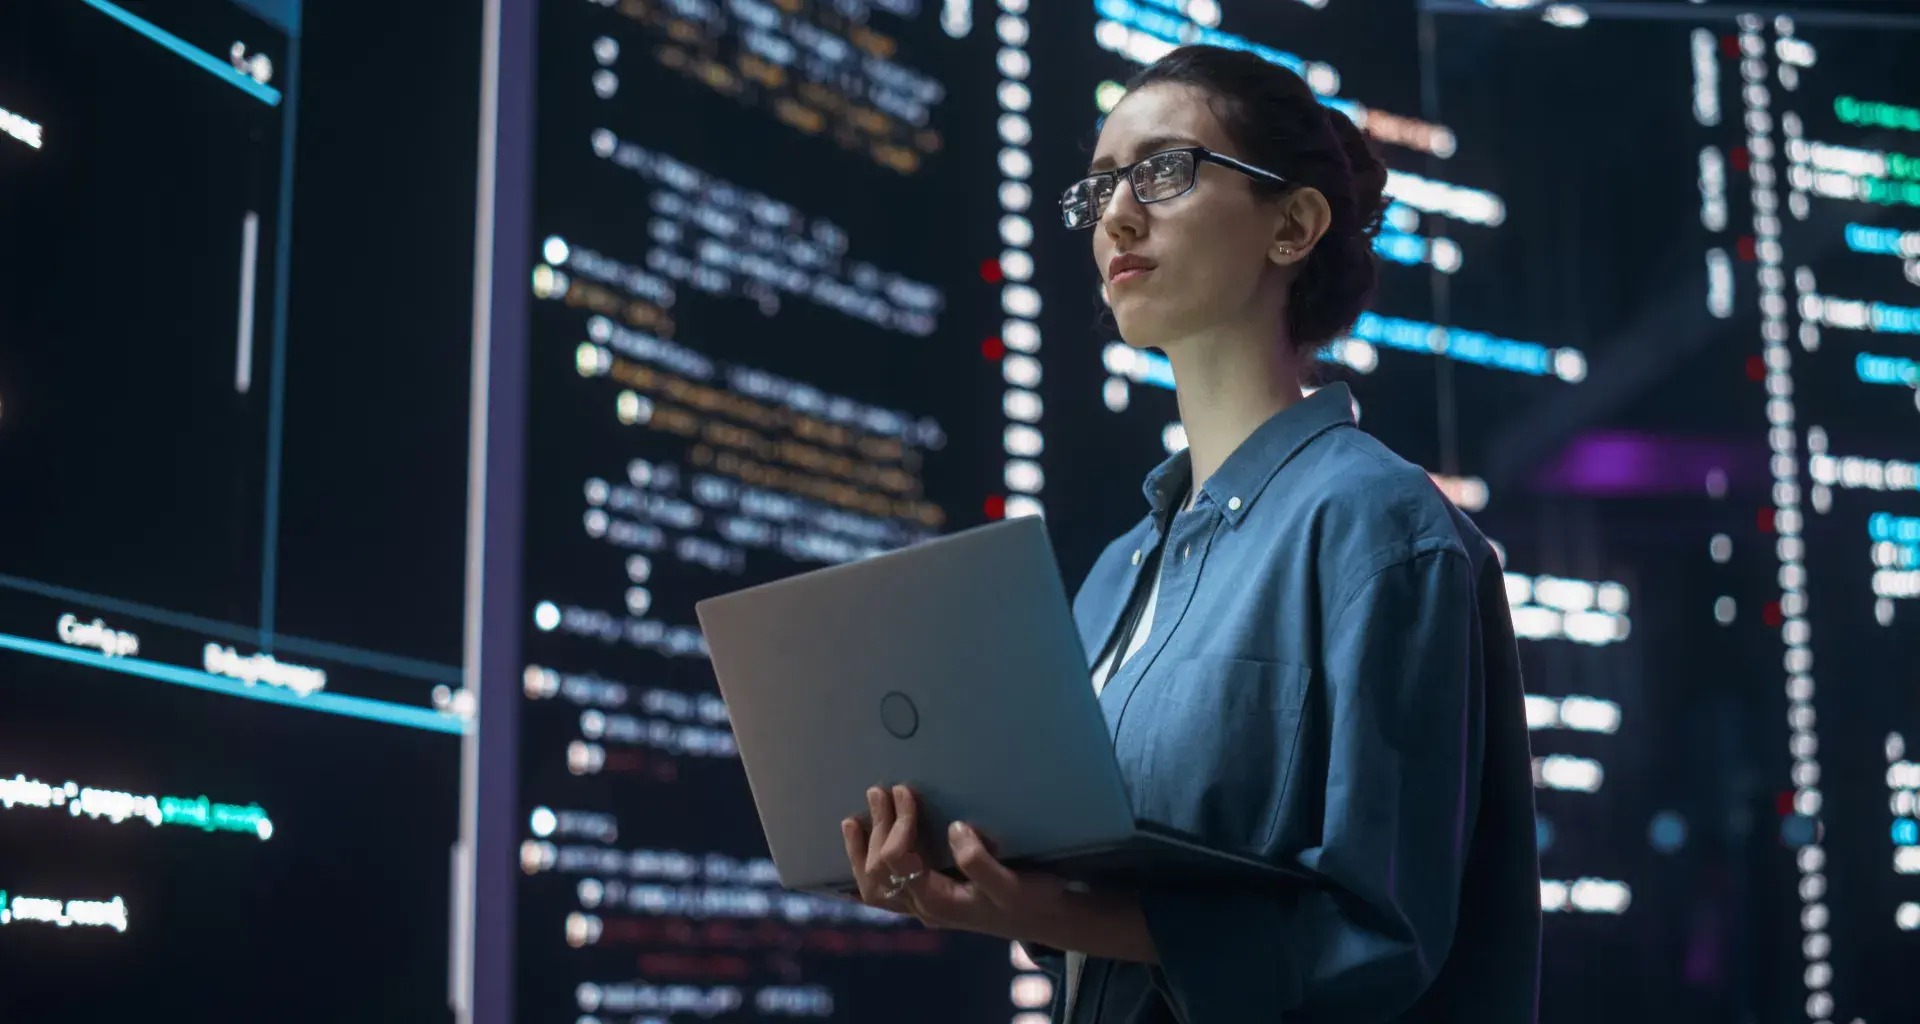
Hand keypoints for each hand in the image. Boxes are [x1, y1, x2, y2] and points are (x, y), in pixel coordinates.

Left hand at [840, 784, 1074, 942]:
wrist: (1045, 919)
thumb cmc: (1030, 899)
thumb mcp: (1013, 884)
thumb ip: (981, 862)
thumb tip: (954, 830)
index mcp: (940, 902)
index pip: (901, 863)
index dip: (898, 826)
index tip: (906, 792)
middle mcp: (924, 908)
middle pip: (879, 874)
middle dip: (876, 830)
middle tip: (879, 792)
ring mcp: (923, 907)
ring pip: (875, 888)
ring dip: (860, 853)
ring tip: (852, 820)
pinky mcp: (928, 901)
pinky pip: (885, 894)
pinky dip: (863, 878)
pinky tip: (852, 867)